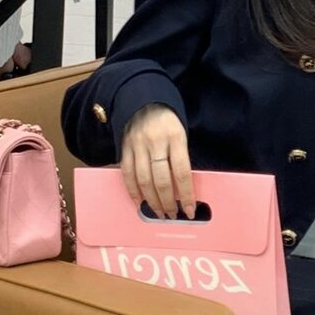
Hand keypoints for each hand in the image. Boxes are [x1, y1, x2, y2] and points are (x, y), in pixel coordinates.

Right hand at [120, 104, 195, 219]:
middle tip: (173, 215)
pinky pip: (128, 174)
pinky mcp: (124, 148)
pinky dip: (133, 191)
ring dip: (152, 201)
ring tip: (160, 213)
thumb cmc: (167, 120)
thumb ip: (181, 157)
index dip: (186, 195)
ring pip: (144, 181)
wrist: (142, 99)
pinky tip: (140, 202)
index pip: (182, 172)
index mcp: (175, 137)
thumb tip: (184, 188)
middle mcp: (156, 142)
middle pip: (162, 180)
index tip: (190, 210)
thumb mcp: (181, 133)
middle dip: (168, 202)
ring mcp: (138, 145)